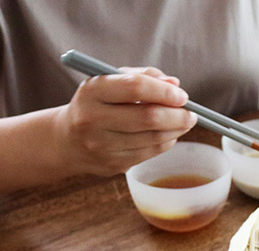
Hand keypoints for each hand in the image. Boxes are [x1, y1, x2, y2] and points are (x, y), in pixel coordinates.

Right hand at [55, 67, 197, 176]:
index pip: (135, 87)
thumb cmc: (97, 103)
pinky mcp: (112, 164)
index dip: (164, 91)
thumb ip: (143, 76)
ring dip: (175, 131)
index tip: (182, 95)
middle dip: (177, 115)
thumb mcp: (111, 81)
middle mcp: (93, 119)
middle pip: (148, 117)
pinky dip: (165, 143)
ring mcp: (101, 145)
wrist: (67, 140)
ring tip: (184, 123)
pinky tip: (169, 136)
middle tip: (191, 114)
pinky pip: (149, 154)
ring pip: (152, 139)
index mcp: (92, 91)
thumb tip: (175, 85)